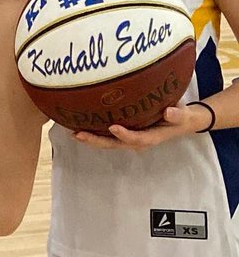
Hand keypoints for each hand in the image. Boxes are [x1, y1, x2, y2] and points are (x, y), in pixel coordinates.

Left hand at [72, 104, 209, 151]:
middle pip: (115, 144)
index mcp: (151, 137)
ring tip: (73, 133)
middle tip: (79, 134)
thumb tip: (168, 112)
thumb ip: (177, 115)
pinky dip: (94, 133)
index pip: (137, 139)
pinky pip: (107, 136)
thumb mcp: (184, 116)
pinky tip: (78, 126)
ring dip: (91, 139)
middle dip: (97, 141)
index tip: (113, 127)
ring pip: (108, 142)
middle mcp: (138, 140)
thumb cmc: (180, 117)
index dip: (125, 135)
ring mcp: (129, 139)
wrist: (181, 123)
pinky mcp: (124, 134)